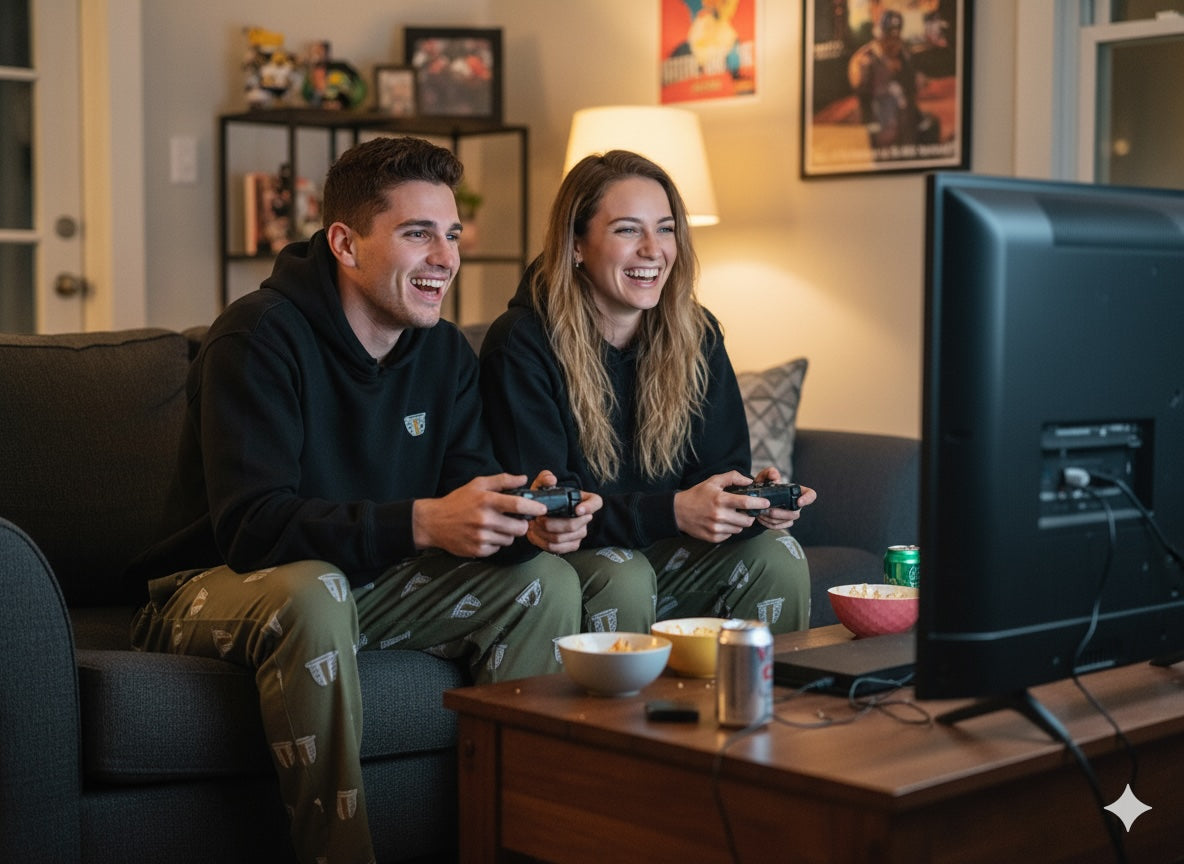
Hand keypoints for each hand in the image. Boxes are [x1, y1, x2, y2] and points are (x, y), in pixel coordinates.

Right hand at [411, 473, 545, 557]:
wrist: (433, 522)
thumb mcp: (477, 484)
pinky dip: (495, 543)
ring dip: (507, 534)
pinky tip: (486, 535)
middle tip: (515, 520)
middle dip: (521, 525)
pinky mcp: (477, 550)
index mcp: (486, 501)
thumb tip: (523, 478)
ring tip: (495, 526)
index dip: (534, 508)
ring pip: (510, 540)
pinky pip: (498, 548)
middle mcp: (484, 519)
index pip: (517, 505)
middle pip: (519, 528)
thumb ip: (502, 480)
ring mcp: (481, 536)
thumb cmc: (457, 501)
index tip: (542, 509)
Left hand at [524, 471, 601, 554]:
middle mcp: (585, 518)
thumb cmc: (546, 500)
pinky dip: (543, 542)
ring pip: (561, 538)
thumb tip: (551, 480)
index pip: (596, 502)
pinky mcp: (571, 545)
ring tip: (534, 525)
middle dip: (551, 523)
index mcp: (584, 500)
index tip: (578, 510)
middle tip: (538, 518)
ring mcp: (579, 533)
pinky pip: (557, 548)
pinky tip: (536, 534)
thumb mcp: (544, 485)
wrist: (539, 515)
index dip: (589, 507)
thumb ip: (545, 478)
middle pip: (573, 525)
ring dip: (544, 533)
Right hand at [673, 470, 759, 542]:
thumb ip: (732, 477)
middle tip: (746, 511)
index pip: (745, 503)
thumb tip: (749, 481)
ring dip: (739, 523)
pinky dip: (730, 529)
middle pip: (746, 520)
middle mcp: (719, 516)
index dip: (759, 503)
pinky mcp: (714, 537)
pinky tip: (722, 522)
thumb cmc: (697, 495)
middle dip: (750, 515)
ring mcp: (716, 528)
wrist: (678, 512)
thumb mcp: (713, 481)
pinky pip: (730, 535)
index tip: (766, 503)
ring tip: (730, 515)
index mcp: (720, 500)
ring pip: (739, 529)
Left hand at [751, 466, 816, 530]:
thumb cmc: (765, 485)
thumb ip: (769, 472)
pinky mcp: (783, 522)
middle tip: (768, 510)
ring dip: (772, 519)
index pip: (811, 495)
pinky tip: (761, 518)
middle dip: (781, 513)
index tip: (799, 502)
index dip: (808, 499)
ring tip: (761, 513)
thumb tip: (775, 476)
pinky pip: (778, 526)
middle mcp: (796, 504)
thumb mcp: (765, 476)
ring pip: (786, 521)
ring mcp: (790, 514)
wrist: (757, 497)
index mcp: (796, 491)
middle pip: (795, 513)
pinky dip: (768, 524)